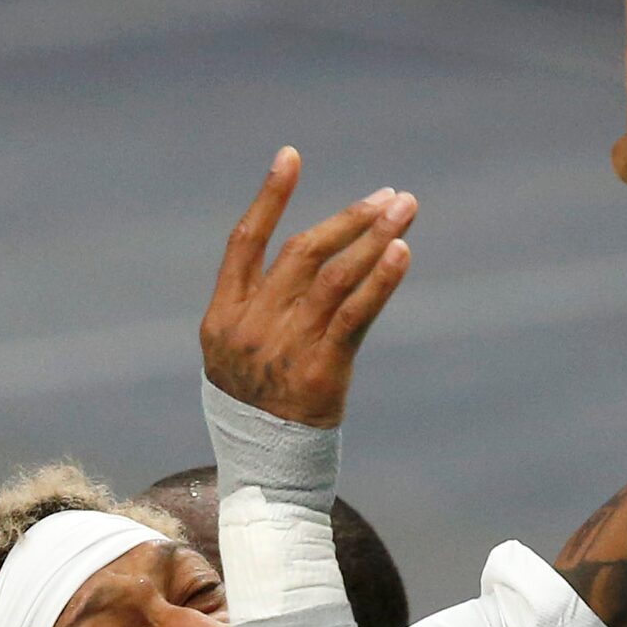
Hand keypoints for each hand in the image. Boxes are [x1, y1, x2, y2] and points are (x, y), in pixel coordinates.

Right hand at [200, 149, 417, 428]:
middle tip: (389, 197)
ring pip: (333, 276)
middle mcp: (249, 328)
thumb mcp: (236, 355)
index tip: (291, 156)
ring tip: (405, 211)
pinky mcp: (318, 370)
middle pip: (302, 253)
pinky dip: (379, 280)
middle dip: (349, 218)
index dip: (268, 197)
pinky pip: (355, 315)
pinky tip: (401, 253)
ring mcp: (282, 349)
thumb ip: (260, 306)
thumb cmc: (255, 406)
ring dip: (374, 238)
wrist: (264, 470)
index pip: (243, 242)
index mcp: (222, 318)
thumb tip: (312, 253)